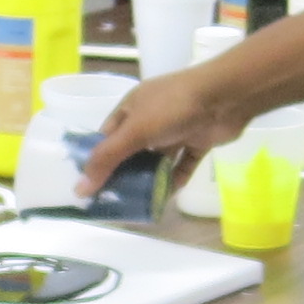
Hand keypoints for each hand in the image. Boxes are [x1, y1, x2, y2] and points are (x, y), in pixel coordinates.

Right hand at [78, 62, 250, 199]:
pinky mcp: (197, 140)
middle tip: (113, 202)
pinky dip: (175, 179)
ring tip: (138, 205)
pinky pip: (182, 164)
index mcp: (131, 108)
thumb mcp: (134, 131)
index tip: (90, 187)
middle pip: (131, 151)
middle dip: (123, 174)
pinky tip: (167, 197)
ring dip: (150, 179)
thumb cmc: (172, 108)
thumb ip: (107, 159)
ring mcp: (175, 129)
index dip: (97, 160)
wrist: (224, 97)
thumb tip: (79, 188)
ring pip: (157, 159)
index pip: (107, 137)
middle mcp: (151, 117)